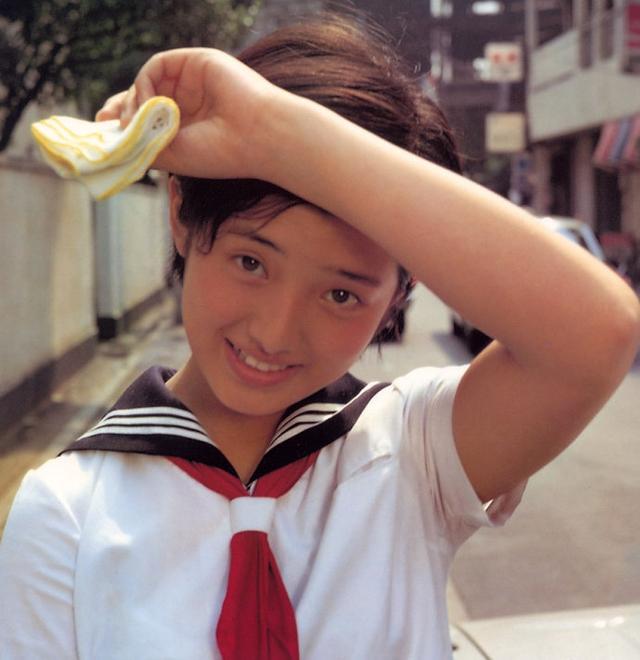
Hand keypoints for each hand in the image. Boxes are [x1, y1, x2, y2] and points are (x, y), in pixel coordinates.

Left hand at [96, 48, 280, 178]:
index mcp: (188, 128)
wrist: (258, 137)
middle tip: (103, 119)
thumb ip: (139, 143)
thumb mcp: (171, 156)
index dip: (124, 123)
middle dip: (120, 108)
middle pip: (143, 98)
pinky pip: (157, 65)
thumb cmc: (220, 153)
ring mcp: (192, 83)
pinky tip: (149, 103)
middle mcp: (189, 104)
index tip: (103, 130)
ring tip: (136, 121)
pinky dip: (145, 82)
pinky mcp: (196, 62)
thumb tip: (109, 128)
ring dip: (134, 100)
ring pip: (147, 83)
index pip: (147, 120)